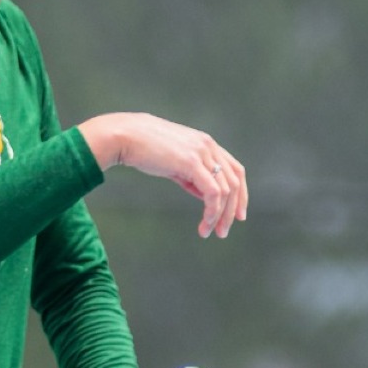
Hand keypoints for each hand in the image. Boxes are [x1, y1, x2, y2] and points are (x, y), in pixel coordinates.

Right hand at [79, 113, 247, 237]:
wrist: (125, 136)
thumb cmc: (144, 148)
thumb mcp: (174, 162)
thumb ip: (191, 176)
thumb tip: (205, 194)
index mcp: (207, 144)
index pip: (235, 170)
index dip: (241, 194)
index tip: (237, 214)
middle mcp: (209, 146)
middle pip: (234, 182)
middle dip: (231, 211)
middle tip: (222, 231)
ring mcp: (202, 153)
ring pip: (226, 190)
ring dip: (220, 216)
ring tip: (209, 232)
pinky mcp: (192, 162)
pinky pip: (213, 193)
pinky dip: (212, 211)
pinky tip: (204, 223)